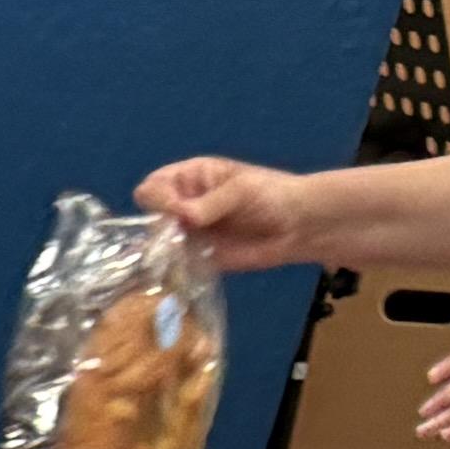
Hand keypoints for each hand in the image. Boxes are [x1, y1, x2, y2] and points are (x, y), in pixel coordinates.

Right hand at [137, 155, 324, 271]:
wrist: (299, 226)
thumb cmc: (272, 195)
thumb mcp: (240, 190)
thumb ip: (209, 203)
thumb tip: (181, 218)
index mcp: (190, 177)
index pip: (153, 186)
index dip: (157, 198)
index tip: (175, 211)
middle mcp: (183, 204)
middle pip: (149, 215)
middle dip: (157, 227)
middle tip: (177, 237)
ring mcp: (189, 233)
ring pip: (158, 243)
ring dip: (163, 252)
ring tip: (180, 256)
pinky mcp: (198, 258)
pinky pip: (176, 265)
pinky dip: (175, 270)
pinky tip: (185, 271)